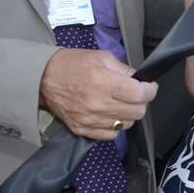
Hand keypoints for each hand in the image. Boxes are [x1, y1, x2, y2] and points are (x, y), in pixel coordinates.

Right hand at [39, 49, 156, 140]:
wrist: (43, 78)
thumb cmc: (72, 65)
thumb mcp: (101, 57)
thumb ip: (123, 69)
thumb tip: (139, 80)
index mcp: (104, 82)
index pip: (140, 95)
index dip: (150, 90)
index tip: (148, 86)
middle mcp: (98, 104)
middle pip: (137, 112)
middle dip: (141, 102)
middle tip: (134, 94)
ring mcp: (90, 119)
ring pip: (126, 124)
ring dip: (128, 114)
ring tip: (119, 103)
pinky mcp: (82, 129)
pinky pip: (111, 135)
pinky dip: (114, 126)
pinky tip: (109, 114)